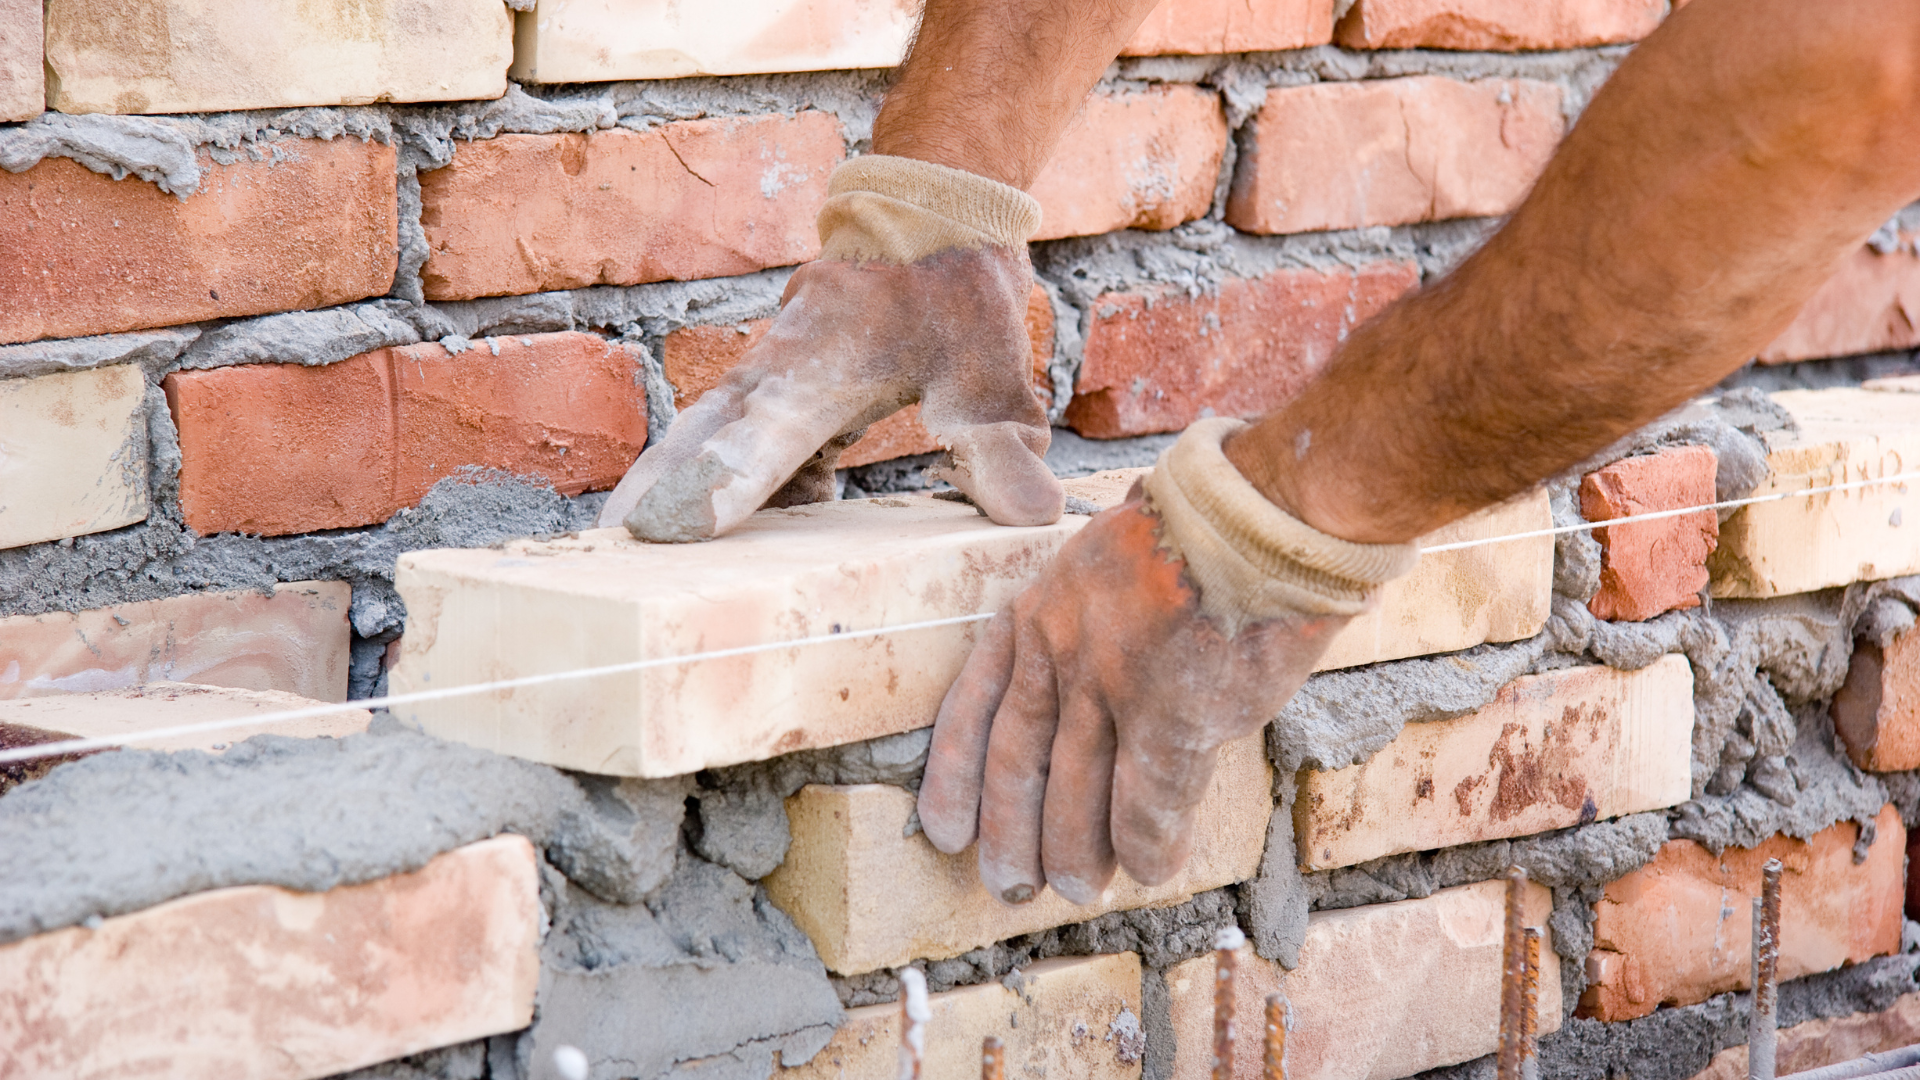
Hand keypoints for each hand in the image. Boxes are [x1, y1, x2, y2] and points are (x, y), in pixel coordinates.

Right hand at [600, 158, 1062, 540]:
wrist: (929, 219)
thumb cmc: (954, 295)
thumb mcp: (993, 374)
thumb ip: (1001, 449)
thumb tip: (1032, 516)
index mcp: (823, 365)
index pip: (763, 436)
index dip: (721, 484)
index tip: (677, 527)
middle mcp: (777, 370)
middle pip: (701, 437)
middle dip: (654, 491)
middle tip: (608, 553)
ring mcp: (767, 376)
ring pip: (704, 433)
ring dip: (669, 483)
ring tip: (630, 552)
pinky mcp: (775, 388)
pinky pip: (735, 437)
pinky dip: (723, 478)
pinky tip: (747, 535)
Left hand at [915, 488, 1354, 904]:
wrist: (1260, 514)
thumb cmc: (1201, 529)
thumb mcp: (1108, 563)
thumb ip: (1089, 627)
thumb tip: (1092, 691)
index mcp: (1038, 610)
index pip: (974, 706)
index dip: (957, 776)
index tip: (944, 831)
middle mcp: (1059, 650)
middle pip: (1017, 761)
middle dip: (1010, 831)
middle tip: (1008, 885)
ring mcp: (1111, 686)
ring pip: (1075, 792)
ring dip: (1076, 850)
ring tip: (1077, 889)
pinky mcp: (1171, 718)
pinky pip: (1147, 803)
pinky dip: (1147, 843)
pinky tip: (1151, 868)